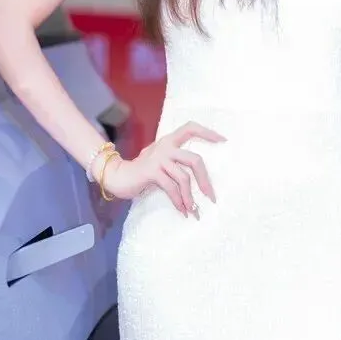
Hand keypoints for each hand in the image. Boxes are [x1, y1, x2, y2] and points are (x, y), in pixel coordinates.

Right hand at [101, 121, 226, 217]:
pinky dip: (179, 201)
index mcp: (169, 141)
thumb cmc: (142, 170)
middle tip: (211, 197)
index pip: (190, 128)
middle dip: (205, 180)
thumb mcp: (160, 160)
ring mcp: (158, 158)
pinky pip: (172, 188)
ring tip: (193, 210)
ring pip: (184, 178)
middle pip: (195, 160)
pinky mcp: (151, 172)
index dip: (207, 132)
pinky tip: (182, 211)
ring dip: (190, 198)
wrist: (117, 176)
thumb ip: (175, 161)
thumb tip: (200, 178)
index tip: (223, 140)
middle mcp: (165, 146)